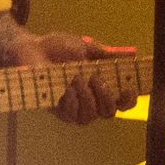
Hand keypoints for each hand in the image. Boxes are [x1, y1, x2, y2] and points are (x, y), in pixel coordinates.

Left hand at [9, 30, 135, 125]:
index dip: (130, 99)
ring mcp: (75, 108)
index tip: (128, 88)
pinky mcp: (59, 111)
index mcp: (101, 85)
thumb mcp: (86, 47)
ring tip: (77, 79)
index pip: (123, 101)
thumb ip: (109, 54)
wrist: (32, 49)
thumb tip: (133, 54)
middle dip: (105, 96)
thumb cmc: (58, 48)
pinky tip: (67, 88)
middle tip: (95, 78)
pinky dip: (72, 101)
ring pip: (91, 116)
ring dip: (87, 98)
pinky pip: (72, 116)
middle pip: (110, 112)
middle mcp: (91, 100)